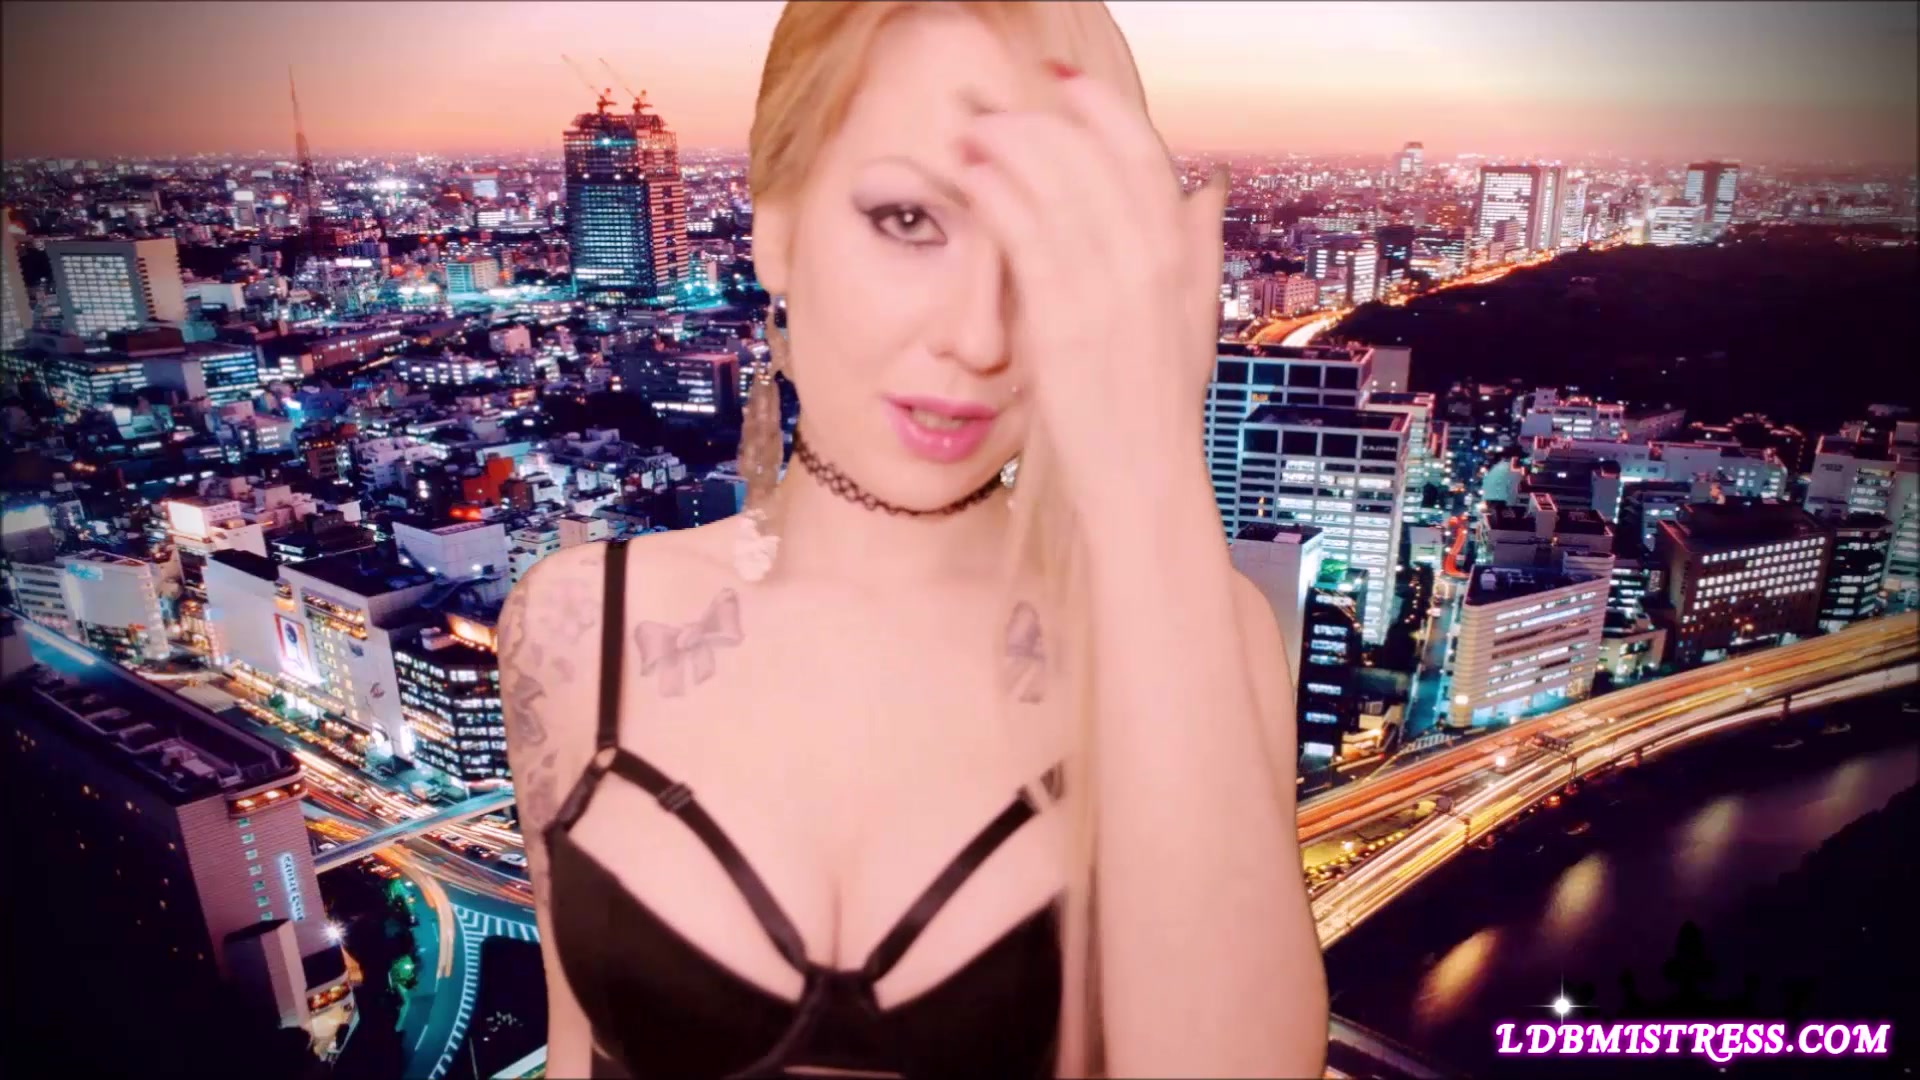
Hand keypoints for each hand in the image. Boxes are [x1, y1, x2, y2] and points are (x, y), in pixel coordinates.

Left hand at [952, 64, 1227, 511]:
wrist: (1144, 481)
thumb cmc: (1159, 407)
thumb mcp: (1193, 320)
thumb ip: (1198, 249)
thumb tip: (1209, 187)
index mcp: (1181, 259)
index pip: (1145, 157)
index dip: (1103, 110)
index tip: (1065, 84)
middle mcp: (1150, 266)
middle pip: (1093, 161)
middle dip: (1042, 121)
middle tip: (999, 106)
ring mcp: (1108, 293)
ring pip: (1056, 188)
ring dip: (1010, 148)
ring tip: (975, 132)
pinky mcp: (1065, 324)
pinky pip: (1027, 236)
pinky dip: (998, 194)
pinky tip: (972, 174)